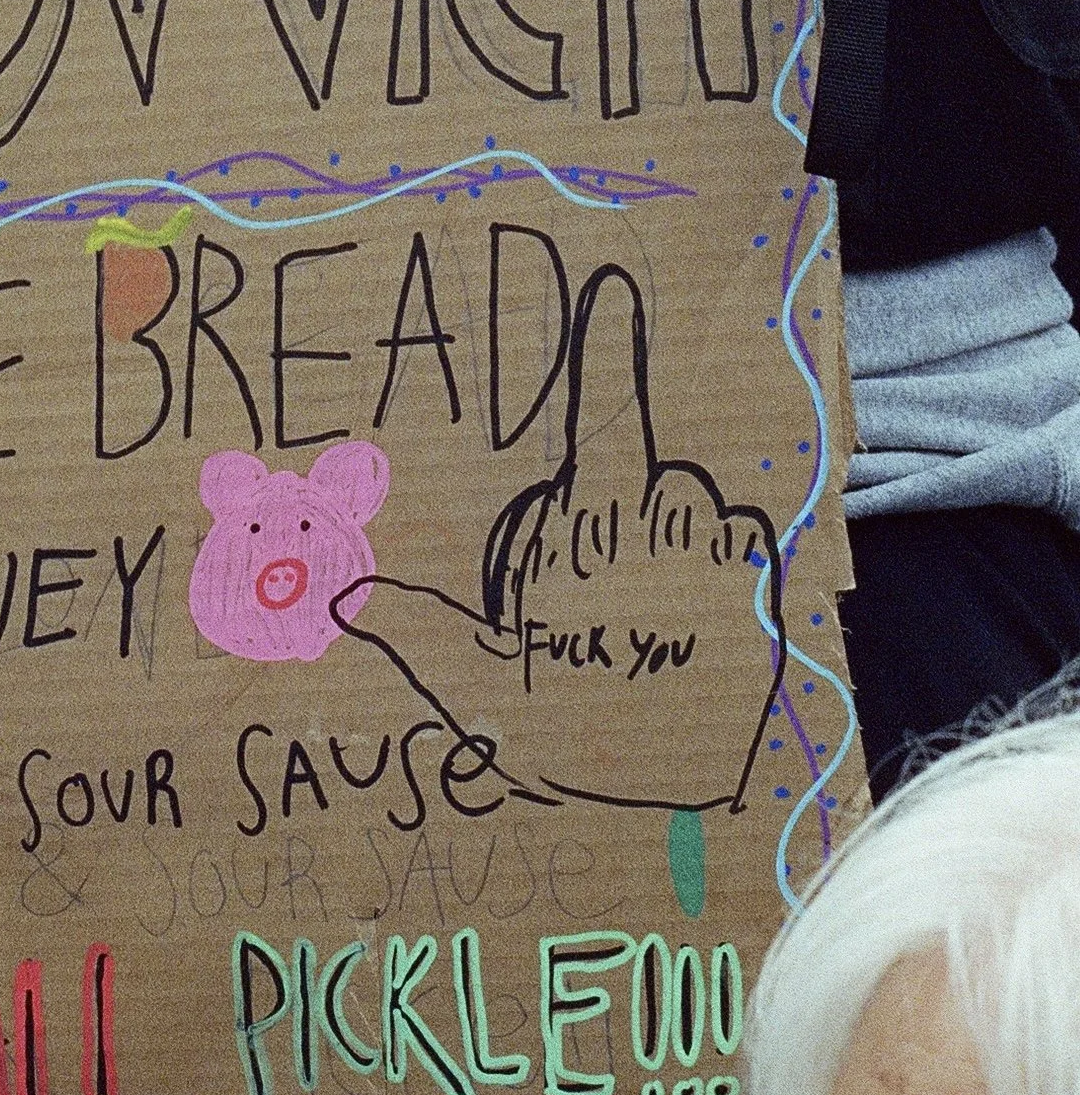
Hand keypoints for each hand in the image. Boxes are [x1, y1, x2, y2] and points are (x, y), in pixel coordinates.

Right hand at [333, 263, 784, 813]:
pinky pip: (728, 561)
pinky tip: (673, 640)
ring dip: (659, 547)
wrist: (688, 809)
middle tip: (572, 598)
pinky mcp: (767, 602)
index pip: (606, 408)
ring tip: (625, 628)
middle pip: (636, 476)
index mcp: (598, 523)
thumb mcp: (477, 683)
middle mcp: (673, 523)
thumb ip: (410, 621)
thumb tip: (328, 585)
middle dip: (607, 512)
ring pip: (684, 514)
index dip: (606, 342)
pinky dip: (703, 581)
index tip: (612, 285)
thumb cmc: (577, 737)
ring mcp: (728, 561)